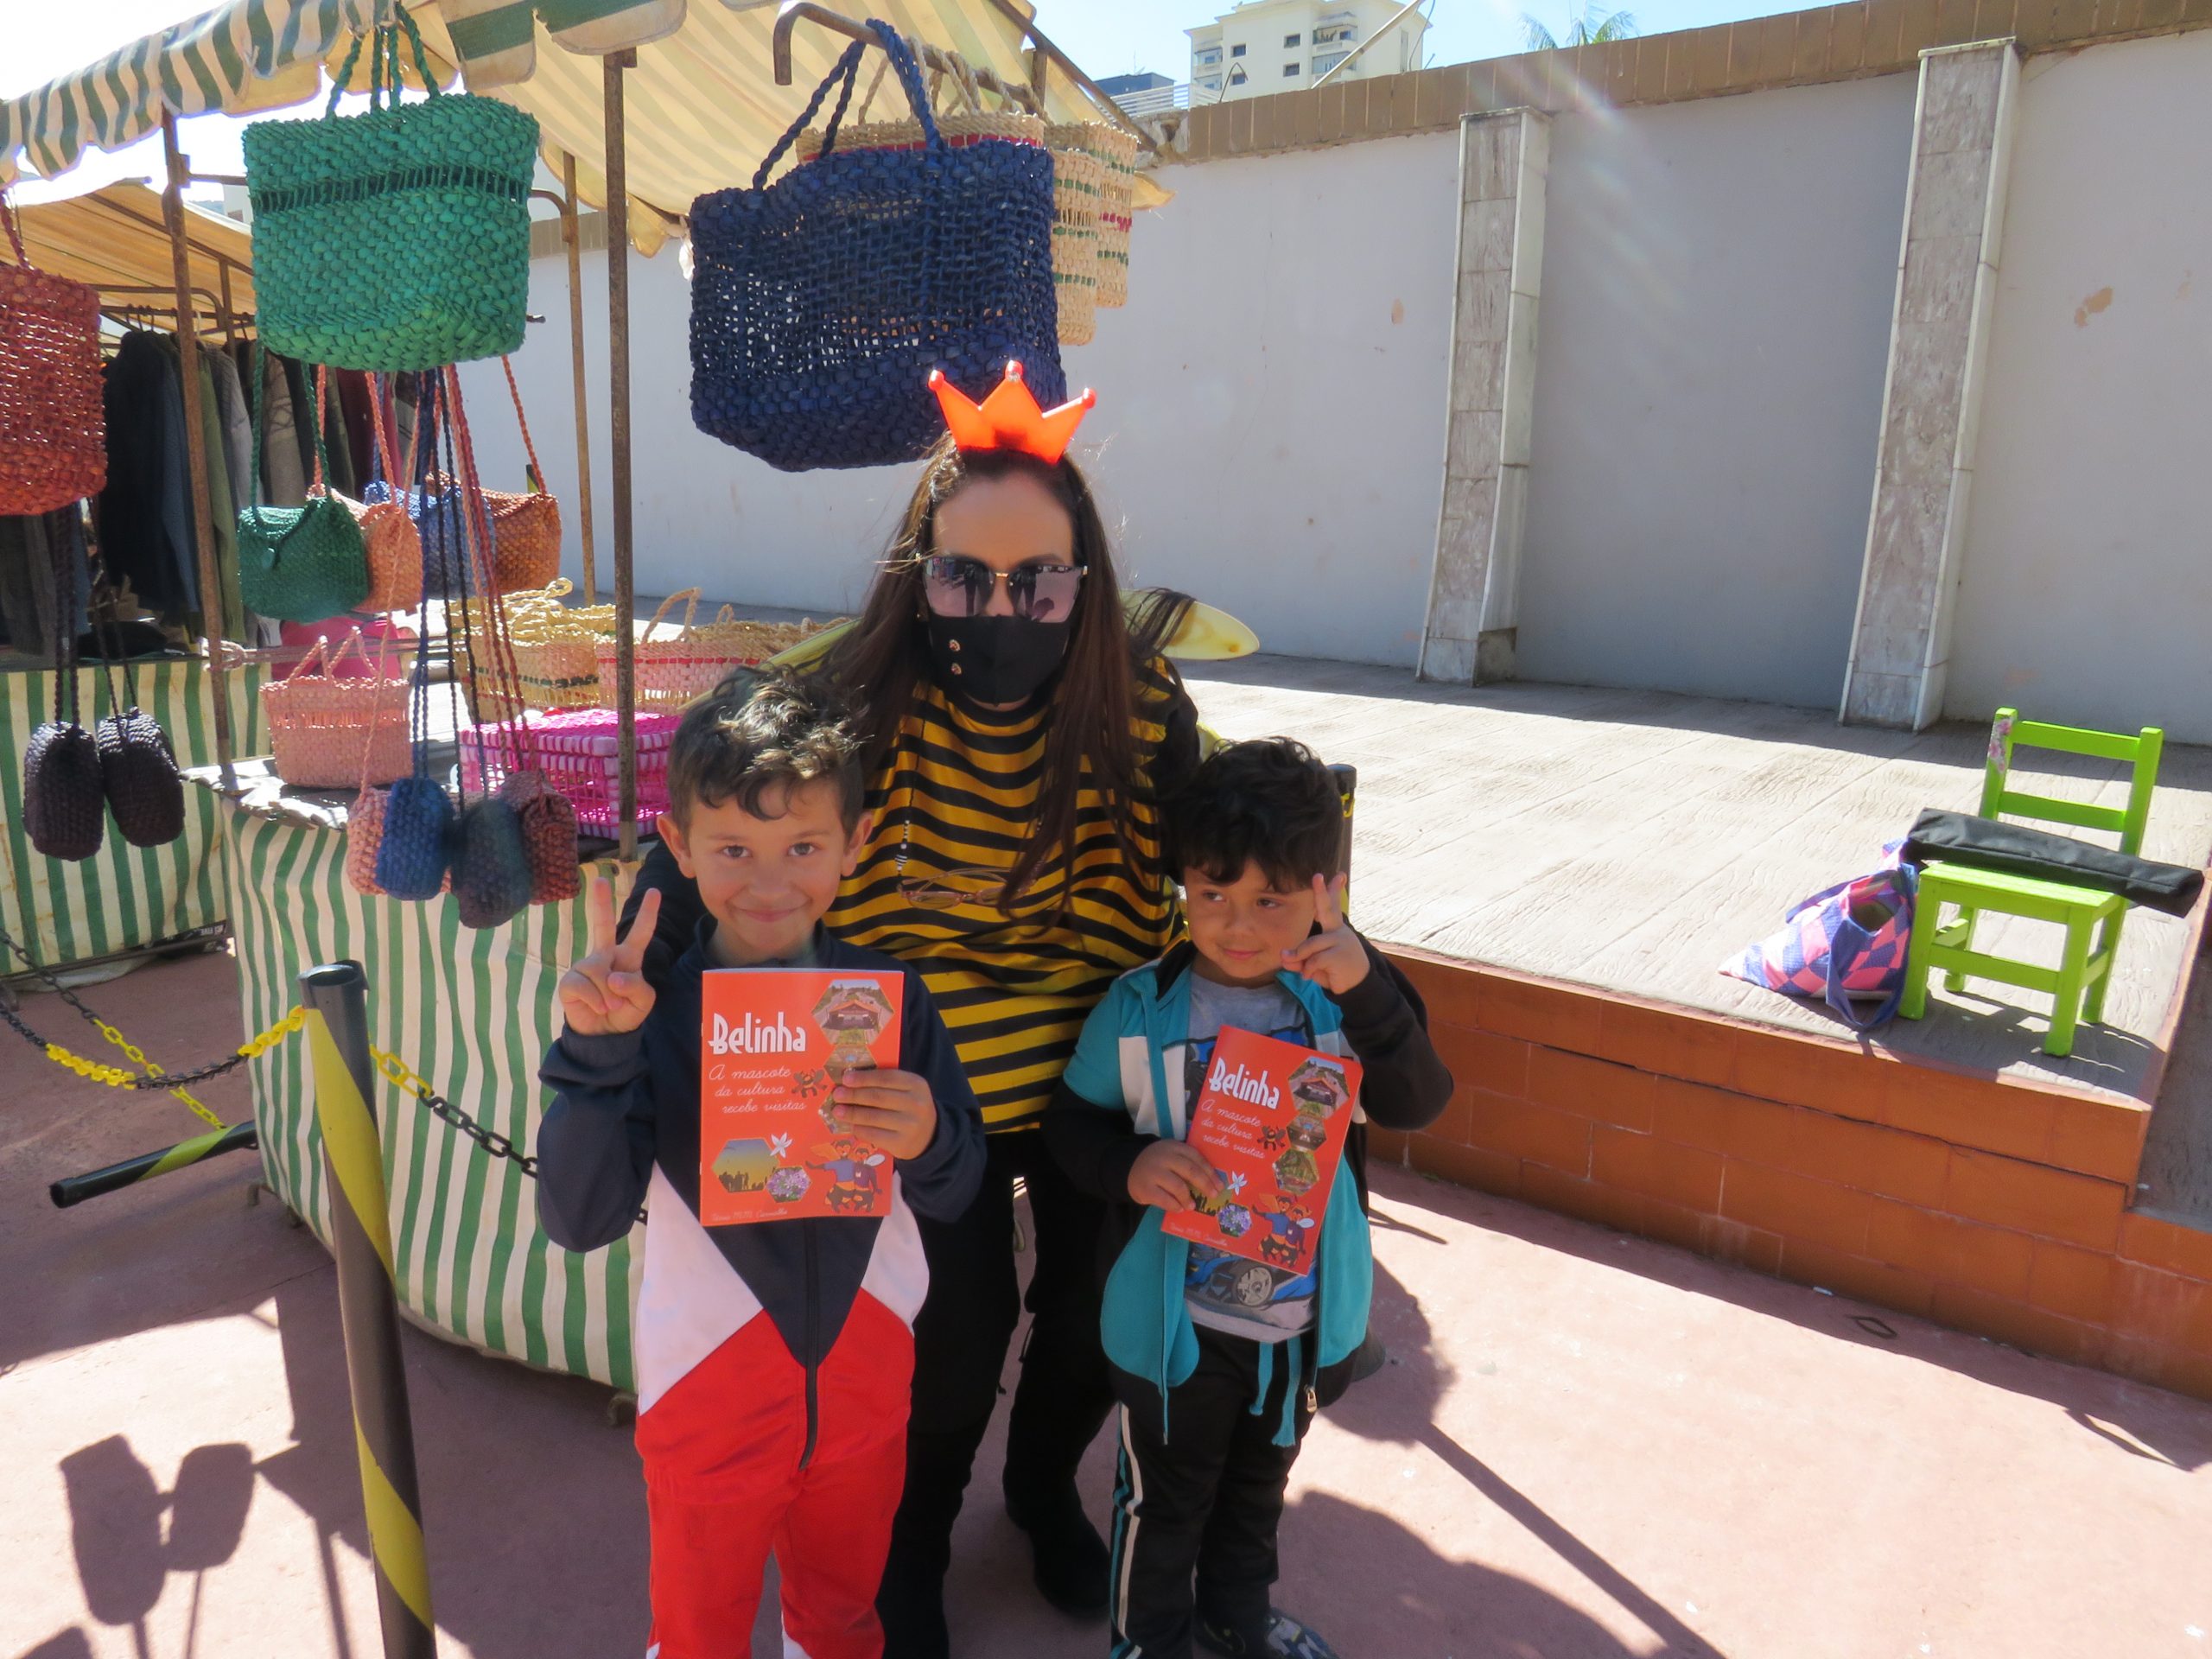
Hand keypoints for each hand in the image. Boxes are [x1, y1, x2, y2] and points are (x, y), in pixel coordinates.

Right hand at [557, 878, 660, 1036]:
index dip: (648, 913)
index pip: (640, 933)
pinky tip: (599, 1007)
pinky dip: (595, 999)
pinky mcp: (571, 981)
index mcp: (628, 957)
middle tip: (600, 880)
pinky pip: (584, 985)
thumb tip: (612, 978)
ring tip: (611, 1006)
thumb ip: (635, 987)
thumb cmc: (626, 1012)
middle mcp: (606, 956)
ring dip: (609, 994)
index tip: (654, 892)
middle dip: (601, 903)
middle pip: (603, 926)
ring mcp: (587, 967)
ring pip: (599, 970)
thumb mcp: (643, 1002)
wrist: (604, 1035)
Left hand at [830, 1069, 938, 1161]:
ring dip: (852, 1113)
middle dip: (854, 1095)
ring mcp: (910, 1125)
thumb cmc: (909, 1108)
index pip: (886, 1078)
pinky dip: (859, 1129)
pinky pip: (873, 1134)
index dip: (864, 1078)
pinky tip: (851, 1125)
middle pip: (877, 1097)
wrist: (929, 1137)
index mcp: (917, 1084)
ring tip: (837, 1111)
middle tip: (837, 1094)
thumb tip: (850, 1081)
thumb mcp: (907, 1091)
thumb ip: (885, 1084)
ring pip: (873, 1117)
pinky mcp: (901, 1143)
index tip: (846, 1078)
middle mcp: (916, 1104)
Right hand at [1129, 1139, 1222, 1211]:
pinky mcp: (1145, 1188)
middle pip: (1190, 1171)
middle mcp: (1164, 1157)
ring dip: (1188, 1198)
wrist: (1128, 1169)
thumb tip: (1212, 1183)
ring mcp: (1153, 1172)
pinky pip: (1165, 1199)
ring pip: (1178, 1186)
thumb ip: (1187, 1164)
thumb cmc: (1158, 1165)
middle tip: (1213, 1195)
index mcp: (1174, 1147)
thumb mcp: (1171, 1156)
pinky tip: (1180, 1208)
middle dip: (1205, 1184)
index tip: (1220, 1184)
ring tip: (1192, 1206)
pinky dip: (1175, 1205)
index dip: (1210, 1171)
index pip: (1196, 1157)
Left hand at [1280, 873, 1369, 993]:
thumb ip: (1299, 959)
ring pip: (1310, 945)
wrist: (1356, 986)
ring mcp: (1340, 941)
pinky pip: (1314, 959)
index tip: (1338, 875)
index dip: (1333, 891)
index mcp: (1334, 929)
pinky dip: (1307, 969)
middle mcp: (1338, 932)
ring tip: (1303, 970)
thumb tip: (1284, 958)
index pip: (1332, 907)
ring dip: (1301, 958)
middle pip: (1327, 909)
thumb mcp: (1313, 964)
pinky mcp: (1338, 955)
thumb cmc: (1334, 970)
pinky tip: (1309, 976)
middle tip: (1317, 876)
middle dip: (1321, 892)